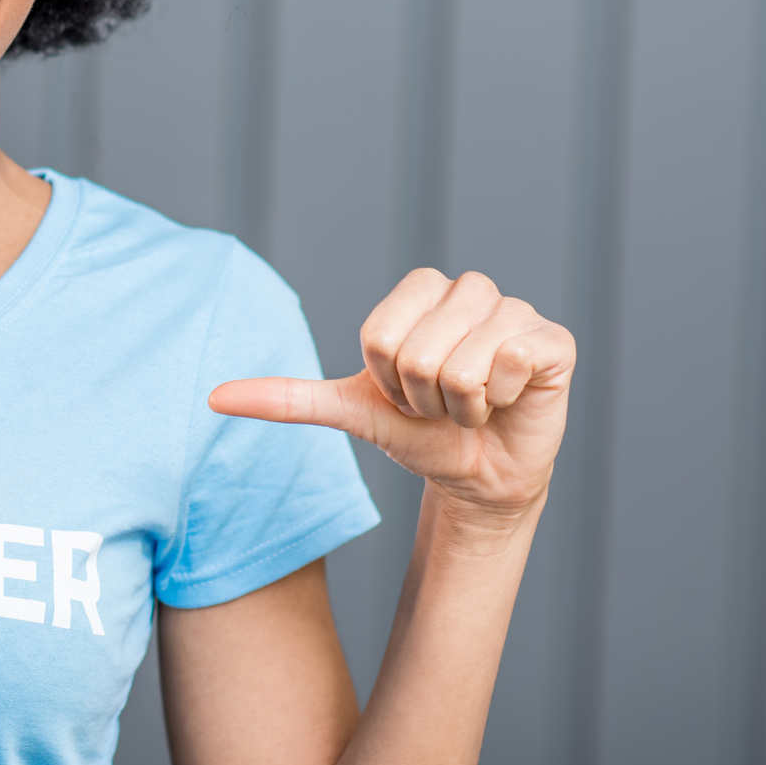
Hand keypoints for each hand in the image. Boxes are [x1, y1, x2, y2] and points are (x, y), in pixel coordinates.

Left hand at [208, 269, 573, 522]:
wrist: (478, 473)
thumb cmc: (416, 432)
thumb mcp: (349, 411)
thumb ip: (286, 397)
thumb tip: (212, 398)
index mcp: (420, 291)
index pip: (379, 335)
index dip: (386, 380)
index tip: (403, 394)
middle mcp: (469, 290)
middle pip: (417, 352)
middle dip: (423, 398)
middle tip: (442, 406)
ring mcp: (515, 311)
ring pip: (462, 363)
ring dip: (460, 406)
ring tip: (473, 406)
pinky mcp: (553, 340)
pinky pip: (510, 361)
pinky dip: (500, 400)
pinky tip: (507, 402)